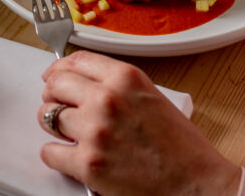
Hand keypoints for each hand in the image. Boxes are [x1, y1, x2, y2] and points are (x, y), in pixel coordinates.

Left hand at [38, 50, 240, 195]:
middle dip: (52, 97)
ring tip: (69, 134)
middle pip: (54, 85)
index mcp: (125, 78)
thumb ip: (116, 85)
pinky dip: (56, 156)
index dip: (58, 69)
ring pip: (47, 117)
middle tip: (58, 107)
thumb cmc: (182, 146)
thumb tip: (82, 81)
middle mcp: (107, 99)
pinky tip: (71, 157)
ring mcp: (95, 131)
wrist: (197, 184)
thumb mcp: (151, 96)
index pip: (75, 61)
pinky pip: (49, 152)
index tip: (53, 75)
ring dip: (54, 126)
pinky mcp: (88, 163)